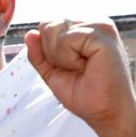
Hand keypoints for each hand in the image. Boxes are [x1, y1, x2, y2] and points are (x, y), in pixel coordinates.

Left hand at [25, 20, 135, 136]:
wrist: (106, 113)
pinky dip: (69, 59)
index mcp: (83, 28)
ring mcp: (99, 27)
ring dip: (61, 57)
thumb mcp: (53, 72)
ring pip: (54, 30)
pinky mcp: (102, 35)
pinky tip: (87, 67)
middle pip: (47, 26)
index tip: (69, 68)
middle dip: (52, 54)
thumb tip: (29, 34)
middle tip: (76, 70)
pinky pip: (66, 39)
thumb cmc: (86, 95)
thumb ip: (39, 54)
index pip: (46, 26)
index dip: (47, 51)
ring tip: (82, 68)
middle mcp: (92, 23)